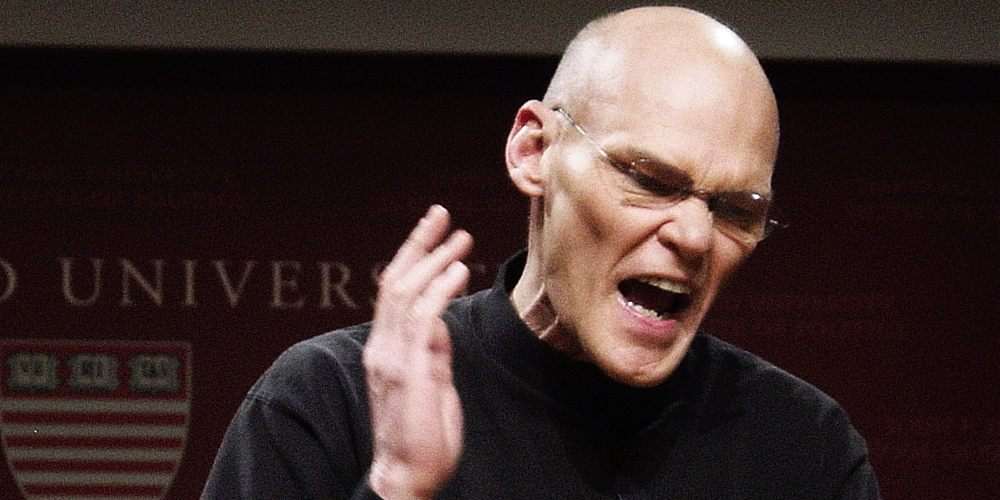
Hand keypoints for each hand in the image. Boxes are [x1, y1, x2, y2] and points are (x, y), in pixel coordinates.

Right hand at [364, 205, 471, 498]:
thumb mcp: (431, 384)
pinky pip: (423, 319)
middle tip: (441, 214)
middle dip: (420, 244)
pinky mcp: (409, 371)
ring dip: (435, 260)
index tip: (433, 232)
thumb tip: (442, 322)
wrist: (406, 476)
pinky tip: (459, 272)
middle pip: (396, 282)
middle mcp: (382, 348)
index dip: (412, 258)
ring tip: (460, 237)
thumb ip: (433, 352)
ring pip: (407, 294)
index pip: (394, 292)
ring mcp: (392, 358)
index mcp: (386, 349)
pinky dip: (440, 291)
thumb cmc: (422, 437)